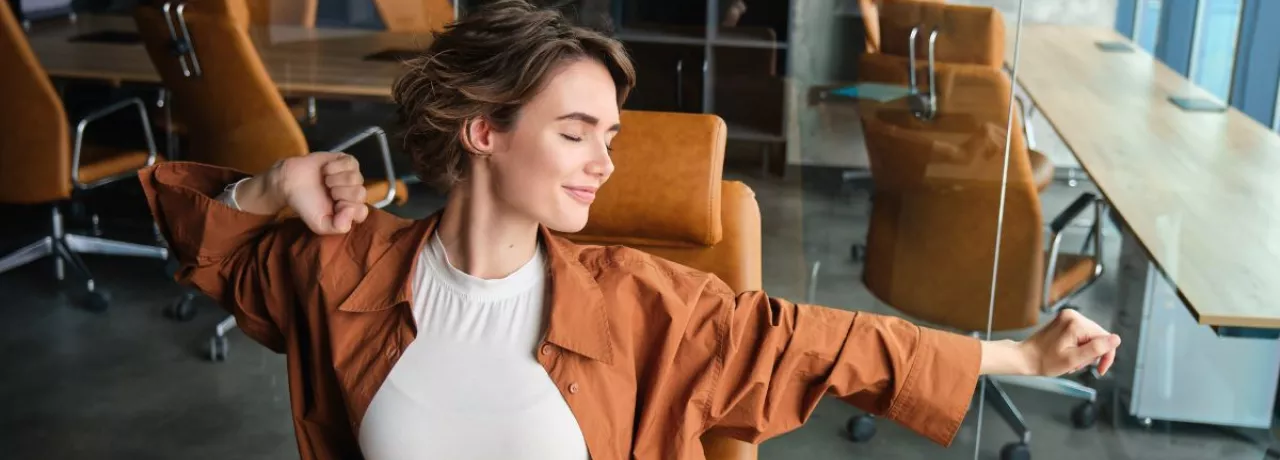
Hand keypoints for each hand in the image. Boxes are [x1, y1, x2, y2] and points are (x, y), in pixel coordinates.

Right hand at [237, 152, 368, 234]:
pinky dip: (334, 167)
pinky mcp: (347, 162)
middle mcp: (355, 193)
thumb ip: (338, 227)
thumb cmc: (306, 204)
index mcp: (351, 210)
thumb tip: (351, 211)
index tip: (332, 205)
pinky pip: (351, 163)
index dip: (346, 208)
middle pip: (360, 193)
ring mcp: (353, 177)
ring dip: (335, 180)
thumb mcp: (319, 224)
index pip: (361, 212)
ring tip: (325, 182)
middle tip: (328, 192)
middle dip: (339, 193)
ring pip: (356, 178)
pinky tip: (326, 171)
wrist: (290, 182)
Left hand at [1019, 309, 1120, 376]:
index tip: (1099, 370)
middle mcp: (1073, 315)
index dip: (1106, 356)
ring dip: (1085, 352)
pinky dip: (1079, 346)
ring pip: (1091, 337)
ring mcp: (1067, 317)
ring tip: (1071, 361)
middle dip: (1092, 354)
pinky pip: (1081, 334)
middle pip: (1098, 337)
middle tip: (1077, 365)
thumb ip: (1096, 349)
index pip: (1105, 338)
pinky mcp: (1064, 320)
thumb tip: (1116, 339)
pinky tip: (1068, 353)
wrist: (1025, 357)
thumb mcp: (1074, 359)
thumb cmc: (1045, 361)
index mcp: (1076, 323)